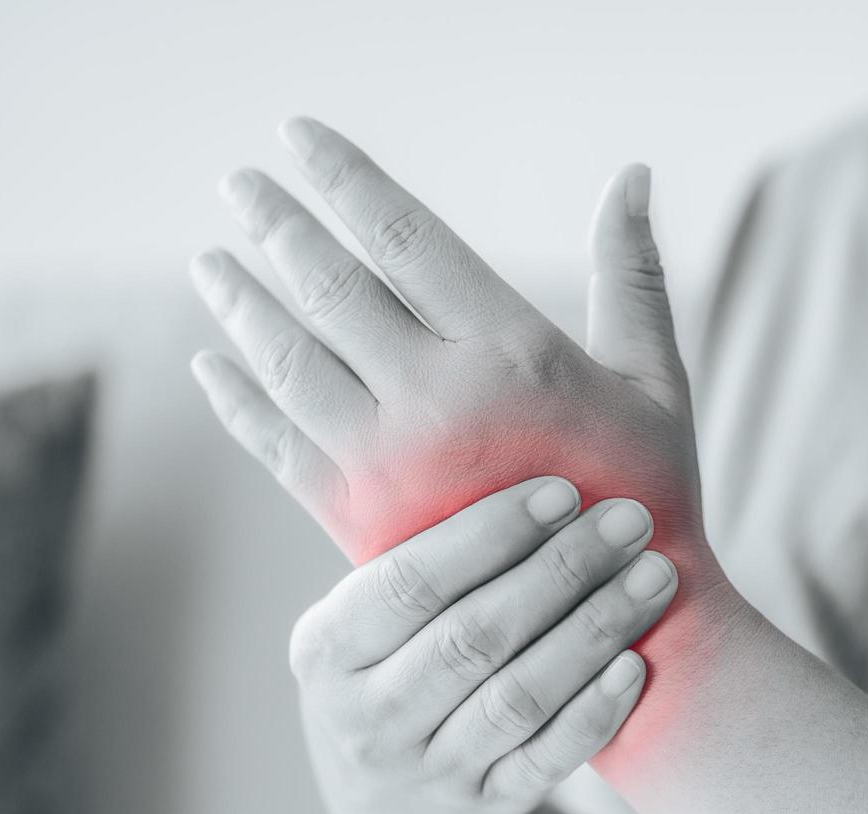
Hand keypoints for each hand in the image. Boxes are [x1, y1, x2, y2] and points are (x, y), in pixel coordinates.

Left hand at [189, 118, 736, 776]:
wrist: (620, 622)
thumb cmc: (649, 491)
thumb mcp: (657, 378)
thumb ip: (635, 273)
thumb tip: (635, 171)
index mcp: (510, 351)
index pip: (405, 235)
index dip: (345, 177)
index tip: (300, 137)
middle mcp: (437, 398)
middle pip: (330, 286)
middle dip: (278, 225)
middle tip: (239, 185)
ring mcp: (388, 462)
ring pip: (289, 360)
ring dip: (243, 304)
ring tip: (210, 263)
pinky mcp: (357, 518)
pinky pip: (275, 442)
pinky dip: (237, 397)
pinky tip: (210, 361)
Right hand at [288, 477, 675, 813]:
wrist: (394, 798)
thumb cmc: (396, 657)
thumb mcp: (369, 610)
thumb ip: (417, 542)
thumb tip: (499, 415)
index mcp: (326, 648)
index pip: (409, 582)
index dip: (490, 534)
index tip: (564, 489)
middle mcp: (368, 717)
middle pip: (473, 637)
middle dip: (562, 571)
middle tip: (631, 519)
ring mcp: (428, 771)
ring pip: (519, 697)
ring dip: (595, 630)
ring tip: (655, 575)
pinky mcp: (487, 805)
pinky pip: (548, 759)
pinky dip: (595, 711)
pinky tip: (638, 661)